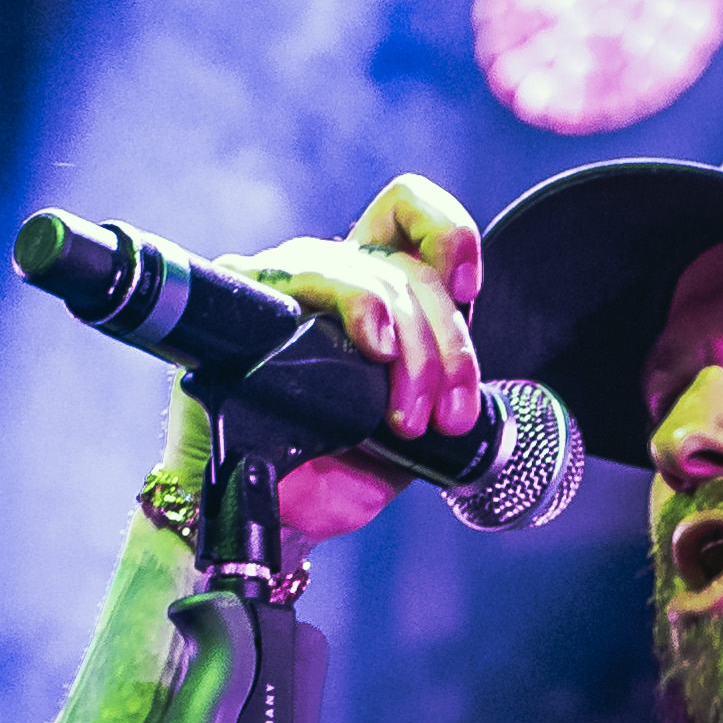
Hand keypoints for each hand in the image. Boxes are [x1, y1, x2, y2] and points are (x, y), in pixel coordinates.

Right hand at [155, 173, 486, 547]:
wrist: (271, 511)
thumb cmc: (333, 470)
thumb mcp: (409, 437)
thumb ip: (438, 398)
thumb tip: (467, 395)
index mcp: (373, 289)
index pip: (406, 211)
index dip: (447, 234)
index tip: (470, 289)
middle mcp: (332, 274)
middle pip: (408, 269)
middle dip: (445, 349)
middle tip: (445, 418)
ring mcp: (290, 280)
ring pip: (375, 276)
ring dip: (412, 352)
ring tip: (406, 419)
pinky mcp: (251, 293)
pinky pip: (312, 275)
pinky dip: (358, 307)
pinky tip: (373, 348)